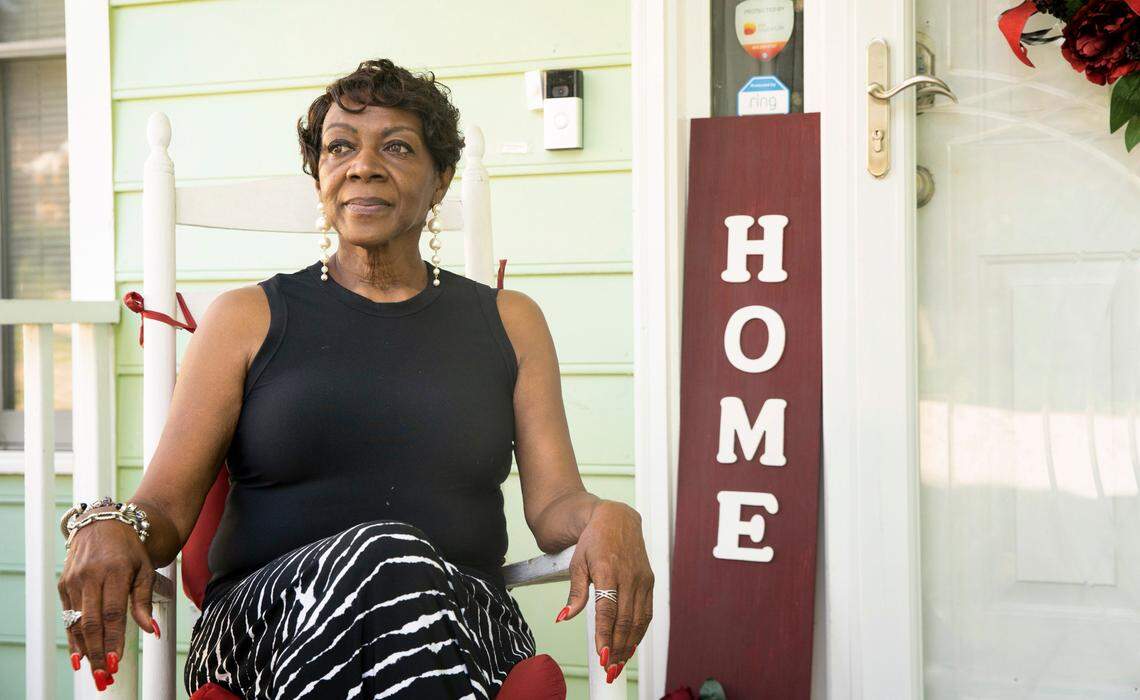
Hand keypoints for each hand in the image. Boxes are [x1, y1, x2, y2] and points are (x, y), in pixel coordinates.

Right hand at [57, 511, 157, 690]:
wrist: (104, 524)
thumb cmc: (130, 549)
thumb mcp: (145, 570)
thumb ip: (144, 602)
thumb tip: (151, 631)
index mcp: (114, 571)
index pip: (113, 613)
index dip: (113, 639)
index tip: (116, 661)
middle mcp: (90, 576)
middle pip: (92, 622)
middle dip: (98, 652)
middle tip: (104, 675)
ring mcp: (74, 580)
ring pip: (76, 621)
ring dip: (84, 649)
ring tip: (93, 670)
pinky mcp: (63, 583)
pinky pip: (68, 615)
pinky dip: (73, 636)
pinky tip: (80, 654)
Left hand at [556, 500, 652, 683]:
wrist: (617, 519)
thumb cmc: (594, 540)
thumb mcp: (578, 563)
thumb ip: (575, 592)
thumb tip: (564, 617)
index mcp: (608, 570)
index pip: (608, 610)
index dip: (605, 634)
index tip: (602, 654)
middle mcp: (629, 576)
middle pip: (625, 619)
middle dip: (617, 647)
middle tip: (608, 668)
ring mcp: (642, 579)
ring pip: (639, 619)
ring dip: (629, 644)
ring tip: (618, 663)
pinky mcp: (650, 581)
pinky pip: (647, 612)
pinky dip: (639, 632)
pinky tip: (631, 645)